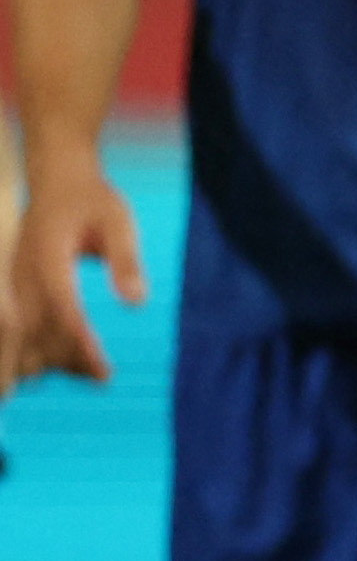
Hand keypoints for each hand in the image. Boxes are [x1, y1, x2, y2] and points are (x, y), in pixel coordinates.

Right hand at [5, 161, 144, 387]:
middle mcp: (23, 274)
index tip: (102, 368)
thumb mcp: (119, 221)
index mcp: (48, 256)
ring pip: (22, 337)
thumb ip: (126, 260)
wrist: (57, 182)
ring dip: (51, 360)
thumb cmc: (93, 201)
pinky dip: (41, 350)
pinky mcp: (16, 291)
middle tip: (105, 377)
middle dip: (65, 359)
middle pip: (34, 330)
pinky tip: (77, 363)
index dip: (78, 341)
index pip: (60, 307)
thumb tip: (138, 303)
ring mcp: (14, 284)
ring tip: (96, 375)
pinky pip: (21, 329)